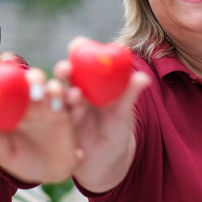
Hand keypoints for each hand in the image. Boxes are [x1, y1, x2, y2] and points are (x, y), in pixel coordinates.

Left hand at [0, 56, 78, 183]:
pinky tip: (60, 104)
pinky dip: (69, 96)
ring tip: (39, 96)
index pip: (4, 80)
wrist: (50, 175)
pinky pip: (70, 99)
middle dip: (28, 75)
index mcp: (12, 106)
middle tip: (26, 82)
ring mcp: (49, 105)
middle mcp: (31, 101)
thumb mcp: (5, 153)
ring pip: (51, 85)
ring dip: (47, 85)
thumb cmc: (23, 162)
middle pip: (30, 78)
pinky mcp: (66, 112)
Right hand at [57, 37, 149, 192]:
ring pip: (59, 93)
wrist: (107, 156)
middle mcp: (75, 86)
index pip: (82, 55)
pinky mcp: (59, 122)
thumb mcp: (124, 111)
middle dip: (63, 68)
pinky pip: (57, 114)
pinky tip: (67, 116)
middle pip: (65, 71)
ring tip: (75, 97)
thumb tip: (144, 78)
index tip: (78, 46)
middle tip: (67, 70)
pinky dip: (60, 113)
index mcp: (92, 77)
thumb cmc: (117, 126)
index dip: (78, 48)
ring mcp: (65, 104)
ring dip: (63, 93)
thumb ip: (130, 94)